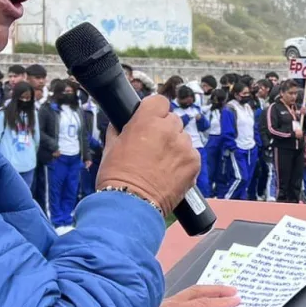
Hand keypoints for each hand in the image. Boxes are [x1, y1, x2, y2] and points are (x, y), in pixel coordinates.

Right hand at [97, 94, 201, 217]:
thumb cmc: (117, 178)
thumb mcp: (111, 147)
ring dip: (175, 146)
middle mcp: (169, 129)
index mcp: (147, 121)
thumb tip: (121, 123)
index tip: (151, 120)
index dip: (154, 111)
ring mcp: (183, 146)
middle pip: (173, 120)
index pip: (160, 101)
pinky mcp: (194, 163)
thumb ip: (120, 130)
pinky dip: (184, 162)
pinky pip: (191, 155)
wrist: (132, 205)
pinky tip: (170, 173)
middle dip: (164, 130)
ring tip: (161, 164)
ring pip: (183, 138)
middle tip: (153, 147)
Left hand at [140, 285, 240, 306]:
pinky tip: (192, 300)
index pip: (201, 305)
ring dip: (206, 291)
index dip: (220, 302)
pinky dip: (194, 296)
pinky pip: (180, 298)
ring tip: (218, 291)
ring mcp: (159, 306)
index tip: (236, 299)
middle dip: (216, 290)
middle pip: (196, 292)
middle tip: (233, 290)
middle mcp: (166, 305)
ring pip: (188, 293)